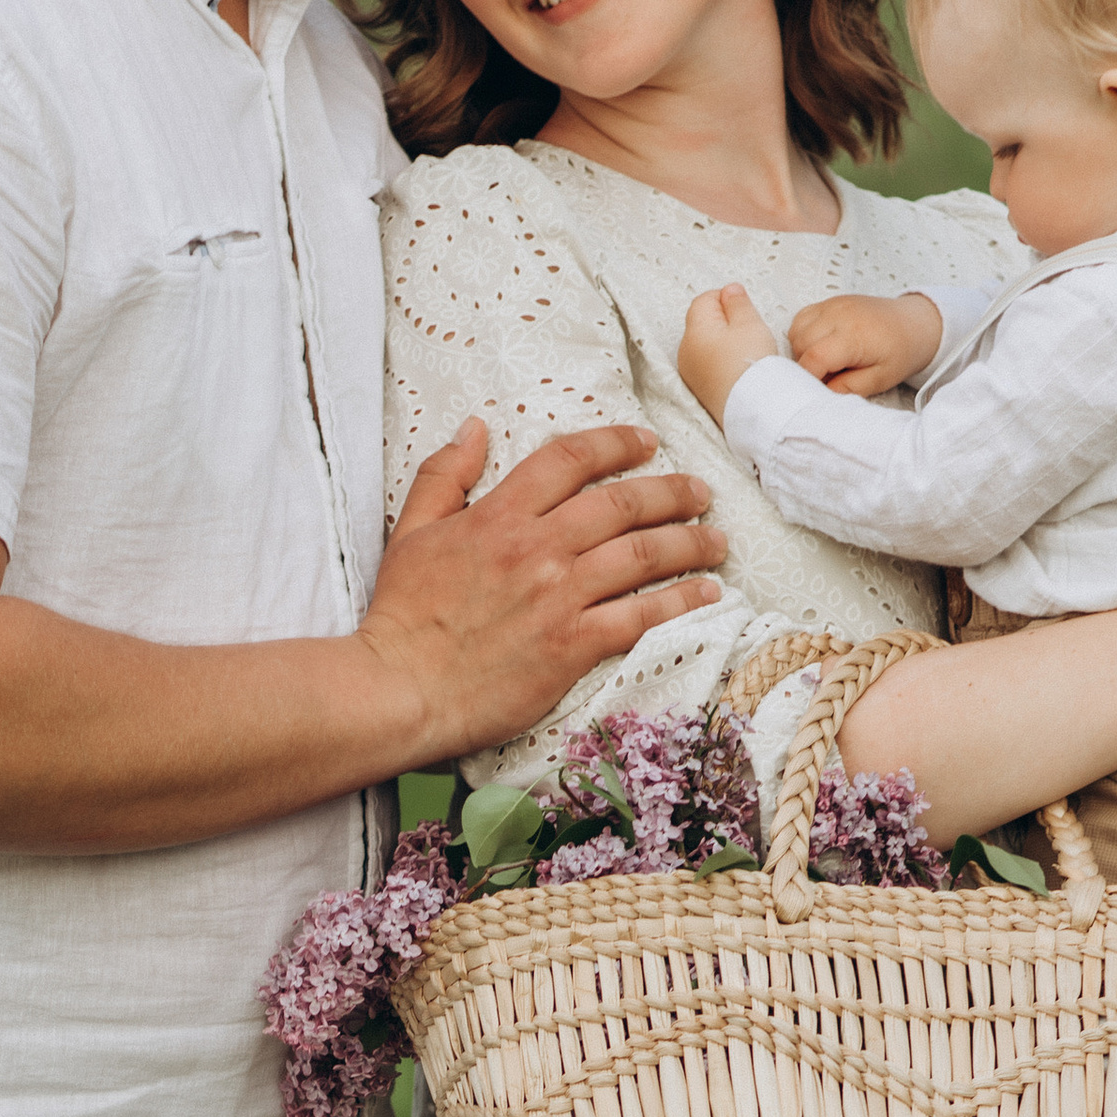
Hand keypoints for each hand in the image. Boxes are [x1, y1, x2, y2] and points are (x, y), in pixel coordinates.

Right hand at [357, 417, 727, 754]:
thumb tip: (475, 428)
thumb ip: (445, 475)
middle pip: (622, 504)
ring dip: (688, 543)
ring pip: (641, 556)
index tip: (647, 442)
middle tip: (700, 492)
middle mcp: (538, 548)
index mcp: (500, 515)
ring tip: (716, 540)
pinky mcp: (571, 647)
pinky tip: (706, 594)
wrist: (400, 688)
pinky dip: (679, 602)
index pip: (570, 461)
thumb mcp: (411, 531)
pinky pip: (640, 617)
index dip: (616, 443)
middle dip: (671, 492)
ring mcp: (559, 597)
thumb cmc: (402, 617)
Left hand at [677, 282, 780, 425]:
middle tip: (748, 332)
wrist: (754, 412)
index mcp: (695, 332)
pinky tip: (739, 371)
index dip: (726, 299)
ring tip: (746, 354)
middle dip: (726, 322)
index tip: (744, 309)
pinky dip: (723, 364)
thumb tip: (730, 291)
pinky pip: (710, 368)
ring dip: (725, 344)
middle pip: (703, 324)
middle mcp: (687, 353)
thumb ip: (738, 302)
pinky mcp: (701, 392)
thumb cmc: (751, 369)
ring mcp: (692, 375)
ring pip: (707, 347)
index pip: (704, 300)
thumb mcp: (749, 323)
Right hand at [787, 290, 943, 397]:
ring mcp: (833, 305)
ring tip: (825, 360)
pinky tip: (821, 345)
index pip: (813, 358)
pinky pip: (802, 318)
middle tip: (827, 375)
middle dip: (806, 365)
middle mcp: (839, 315)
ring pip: (797, 330)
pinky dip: (803, 334)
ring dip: (802, 349)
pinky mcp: (831, 302)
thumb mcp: (879, 380)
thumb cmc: (900, 352)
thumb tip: (823, 392)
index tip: (819, 387)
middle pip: (800, 344)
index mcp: (853, 336)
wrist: (913, 324)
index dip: (810, 378)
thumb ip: (849, 389)